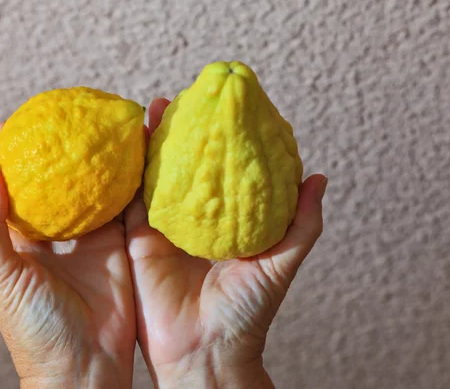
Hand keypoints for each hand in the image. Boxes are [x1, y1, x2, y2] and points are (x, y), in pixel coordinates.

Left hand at [0, 125, 136, 388]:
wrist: (85, 366)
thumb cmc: (34, 329)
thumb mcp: (1, 278)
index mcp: (16, 239)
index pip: (4, 187)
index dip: (5, 154)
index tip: (15, 122)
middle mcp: (51, 233)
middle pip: (52, 181)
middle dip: (58, 151)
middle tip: (67, 117)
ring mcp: (86, 237)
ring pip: (90, 189)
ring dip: (95, 162)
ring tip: (102, 129)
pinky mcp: (117, 244)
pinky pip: (123, 206)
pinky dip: (127, 182)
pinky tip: (132, 157)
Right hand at [125, 99, 327, 388]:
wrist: (207, 353)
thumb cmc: (249, 312)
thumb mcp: (281, 263)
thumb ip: (303, 224)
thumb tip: (320, 176)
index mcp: (230, 222)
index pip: (229, 171)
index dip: (229, 139)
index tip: (229, 107)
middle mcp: (198, 220)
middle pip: (190, 165)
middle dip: (188, 131)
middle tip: (190, 96)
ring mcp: (167, 228)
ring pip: (158, 175)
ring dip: (155, 141)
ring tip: (156, 106)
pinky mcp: (139, 241)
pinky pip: (132, 200)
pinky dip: (129, 171)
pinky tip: (130, 141)